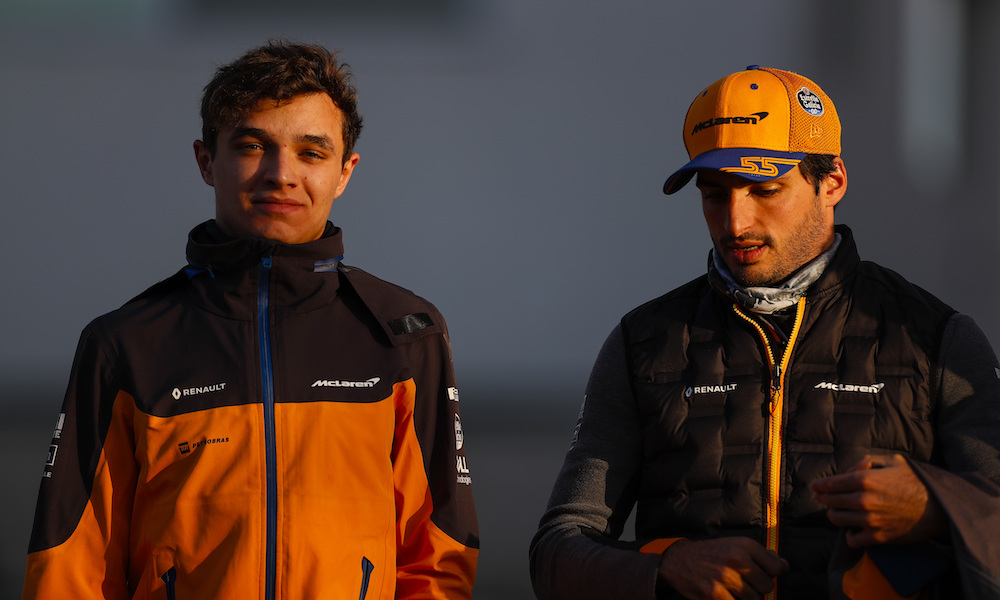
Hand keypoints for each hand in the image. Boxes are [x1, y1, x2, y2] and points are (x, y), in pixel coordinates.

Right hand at [657, 537, 788, 599]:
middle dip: (757, 589)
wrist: (678, 560)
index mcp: (744, 545)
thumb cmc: (710, 554)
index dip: (770, 575)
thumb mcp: (735, 546)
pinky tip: (725, 596)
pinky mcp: (715, 594)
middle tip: (743, 584)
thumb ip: (761, 555)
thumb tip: (784, 565)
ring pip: (754, 599)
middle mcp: (737, 559)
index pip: (776, 567)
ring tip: (732, 590)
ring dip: (745, 598)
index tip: (759, 575)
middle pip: (766, 586)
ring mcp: (726, 577)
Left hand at [809, 454, 946, 547]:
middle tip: (824, 497)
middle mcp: (864, 500)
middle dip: (824, 498)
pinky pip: (852, 539)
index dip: (819, 485)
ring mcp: (870, 520)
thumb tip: (850, 469)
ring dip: (835, 514)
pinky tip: (854, 527)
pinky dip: (849, 534)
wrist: (939, 507)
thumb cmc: (916, 481)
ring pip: (837, 520)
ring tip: (840, 511)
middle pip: (830, 502)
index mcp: (865, 479)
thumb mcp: (893, 461)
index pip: (830, 484)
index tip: (814, 486)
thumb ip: (867, 461)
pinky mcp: (879, 537)